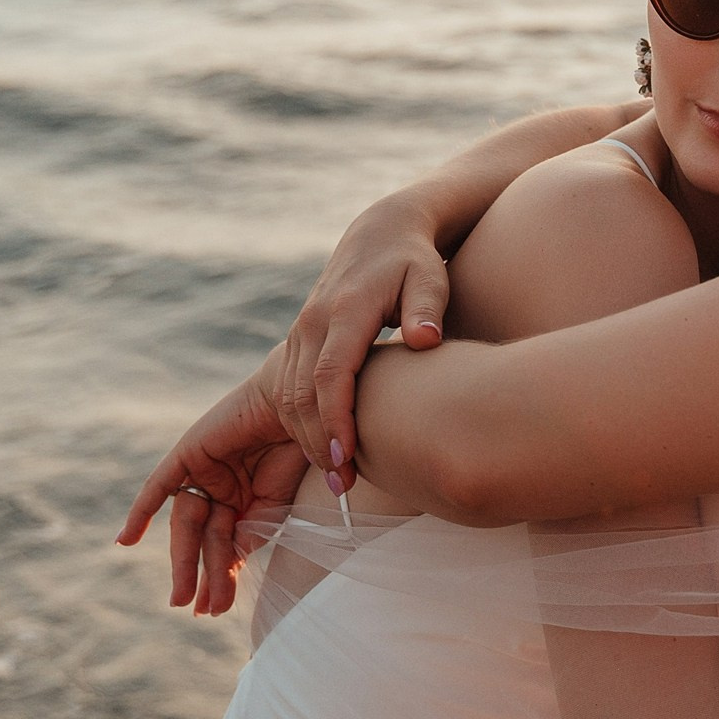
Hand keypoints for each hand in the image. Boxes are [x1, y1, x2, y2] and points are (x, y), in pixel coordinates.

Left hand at [119, 358, 312, 616]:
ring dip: (185, 561)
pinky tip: (126, 542)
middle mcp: (222, 488)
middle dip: (202, 576)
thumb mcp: (279, 501)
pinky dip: (142, 512)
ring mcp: (204, 471)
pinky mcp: (189, 455)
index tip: (216, 610)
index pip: (227, 544)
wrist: (305, 403)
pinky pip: (159, 487)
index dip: (221, 577)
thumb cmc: (304, 447)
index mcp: (246, 500)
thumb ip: (254, 529)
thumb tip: (234, 562)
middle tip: (198, 611)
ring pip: (188, 525)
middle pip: (204, 539)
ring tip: (184, 597)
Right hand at [275, 188, 451, 486]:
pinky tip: (327, 451)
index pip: (331, 374)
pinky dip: (302, 423)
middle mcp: (314, 323)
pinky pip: (290, 389)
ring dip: (307, 439)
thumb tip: (426, 340)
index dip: (335, 419)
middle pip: (303, 393)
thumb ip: (428, 308)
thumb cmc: (415, 262)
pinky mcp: (299, 340)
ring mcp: (301, 331)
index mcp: (345, 311)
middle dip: (318, 442)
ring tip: (337, 479)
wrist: (381, 234)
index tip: (346, 457)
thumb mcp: (430, 278)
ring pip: (289, 396)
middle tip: (342, 485)